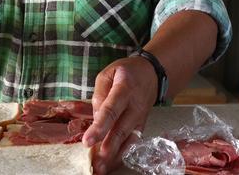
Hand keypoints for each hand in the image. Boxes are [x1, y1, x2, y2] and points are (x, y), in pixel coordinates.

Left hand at [82, 56, 157, 174]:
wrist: (152, 74)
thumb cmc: (126, 72)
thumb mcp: (108, 73)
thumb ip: (99, 93)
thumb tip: (95, 117)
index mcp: (124, 88)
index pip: (111, 109)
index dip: (99, 127)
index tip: (87, 141)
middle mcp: (135, 106)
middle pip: (120, 129)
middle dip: (107, 148)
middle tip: (95, 164)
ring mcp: (141, 118)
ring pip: (128, 140)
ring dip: (114, 156)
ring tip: (101, 168)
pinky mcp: (142, 126)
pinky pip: (132, 142)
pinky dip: (122, 155)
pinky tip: (111, 164)